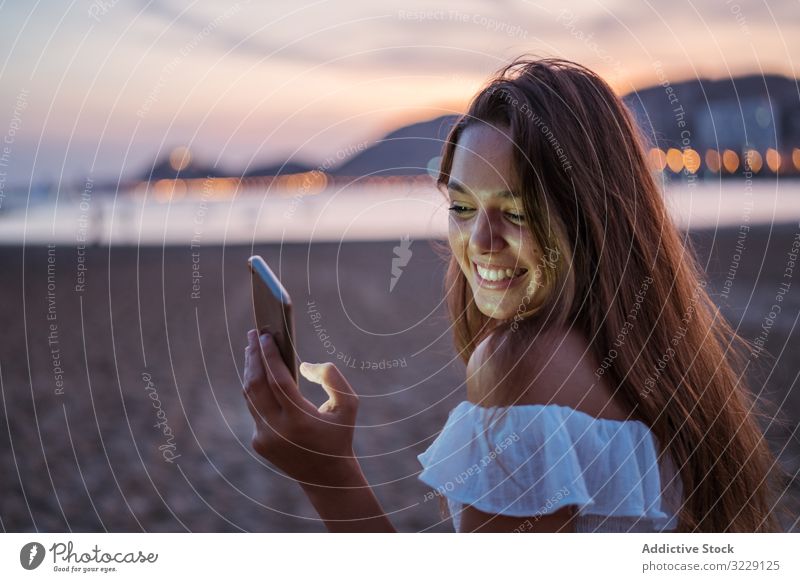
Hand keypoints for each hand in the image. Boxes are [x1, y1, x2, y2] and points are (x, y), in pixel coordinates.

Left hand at [242, 329, 359, 487]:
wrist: (327, 477)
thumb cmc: (340, 434)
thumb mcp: (348, 404)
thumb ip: (332, 377)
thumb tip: (303, 365)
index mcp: (300, 420)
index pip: (277, 381)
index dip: (269, 355)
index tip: (265, 334)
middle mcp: (277, 430)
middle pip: (256, 385)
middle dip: (253, 356)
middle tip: (254, 333)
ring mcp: (264, 438)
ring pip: (250, 396)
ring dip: (251, 370)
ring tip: (253, 348)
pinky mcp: (258, 442)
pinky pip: (255, 408)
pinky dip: (256, 388)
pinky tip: (258, 371)